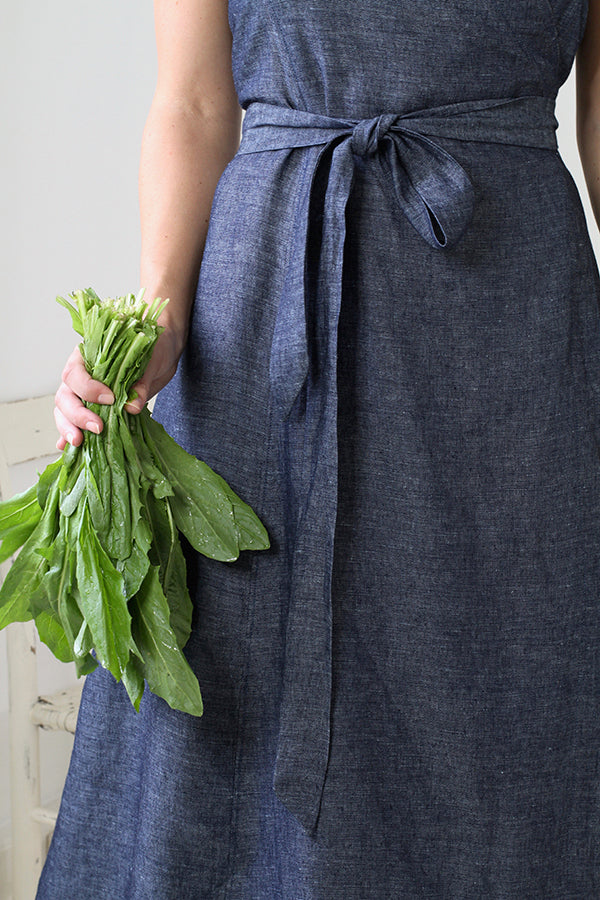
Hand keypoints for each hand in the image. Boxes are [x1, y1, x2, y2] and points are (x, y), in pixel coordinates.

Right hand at [54, 326, 185, 450]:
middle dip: (76, 415)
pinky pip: (76, 421)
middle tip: (97, 428)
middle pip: (65, 396)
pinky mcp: (95, 408)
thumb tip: (131, 406)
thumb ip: (141, 381)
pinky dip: (71, 433)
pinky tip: (68, 447)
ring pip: (65, 411)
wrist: (162, 351)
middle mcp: (81, 375)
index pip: (75, 373)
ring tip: (78, 443)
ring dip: (69, 428)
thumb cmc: (154, 348)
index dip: (88, 389)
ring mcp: (84, 393)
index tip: (110, 399)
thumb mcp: (152, 360)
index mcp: (89, 355)